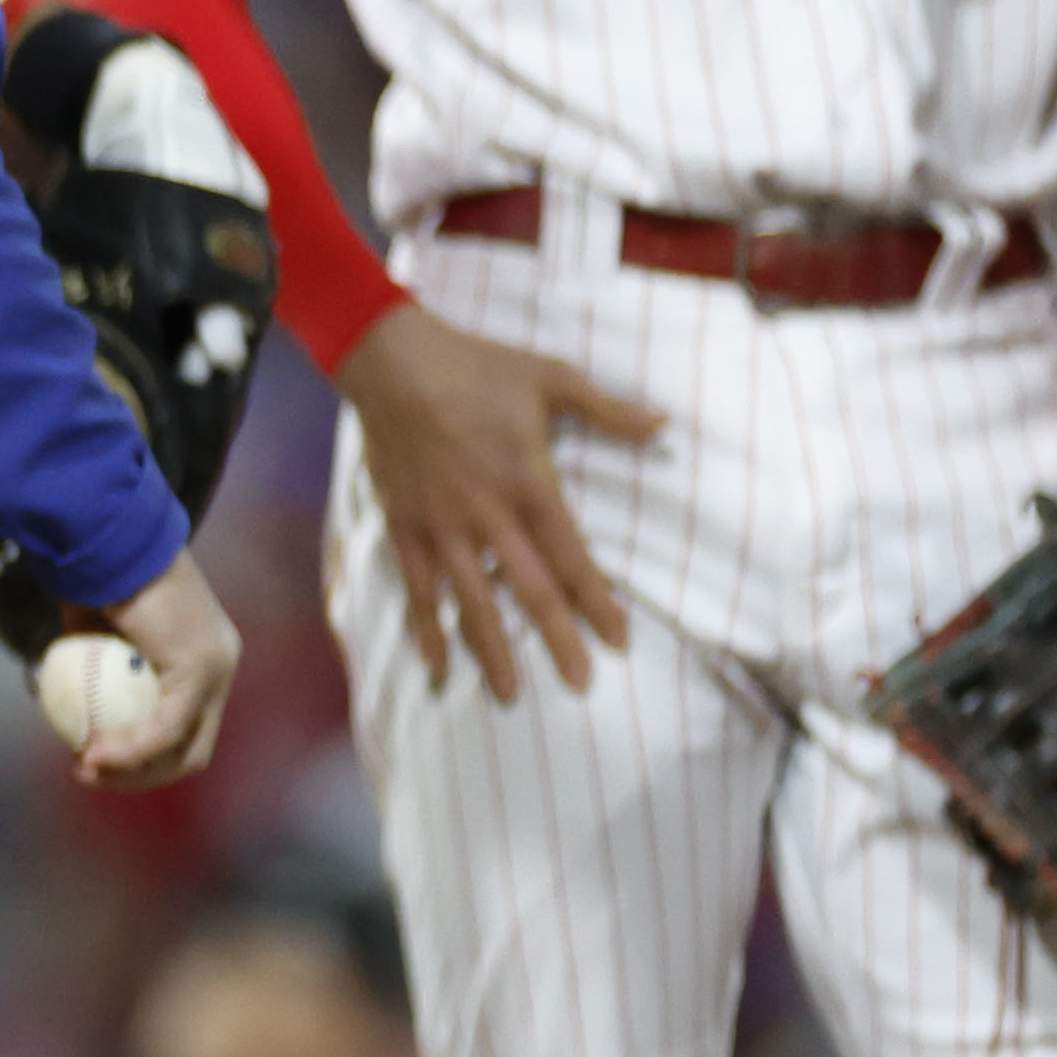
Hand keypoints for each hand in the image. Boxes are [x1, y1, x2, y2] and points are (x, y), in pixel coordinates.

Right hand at [81, 549, 240, 789]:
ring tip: (86, 768)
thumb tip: (62, 695)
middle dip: (142, 773)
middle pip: (193, 746)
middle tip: (89, 770)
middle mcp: (221, 663)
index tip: (94, 753)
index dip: (143, 751)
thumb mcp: (91, 625)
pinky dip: (128, 750)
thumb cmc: (94, 571)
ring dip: (135, 771)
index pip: (185, 722)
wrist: (109, 540)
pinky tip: (92, 754)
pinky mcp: (201, 669)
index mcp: (203, 652)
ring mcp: (218, 668)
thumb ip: (91, 661)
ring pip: (186, 748)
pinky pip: (164, 729)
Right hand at [337, 301, 662, 703]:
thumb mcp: (551, 376)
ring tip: (509, 696)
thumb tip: (664, 424)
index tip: (619, 640)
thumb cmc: (476, 367)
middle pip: (528, 589)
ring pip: (473, 599)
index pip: (572, 556)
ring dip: (492, 649)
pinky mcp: (405, 524)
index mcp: (529, 482)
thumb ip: (608, 409)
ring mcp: (442, 525)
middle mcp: (487, 514)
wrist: (392, 360)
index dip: (597, 602)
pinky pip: (417, 587)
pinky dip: (427, 628)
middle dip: (557, 640)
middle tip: (580, 684)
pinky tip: (437, 666)